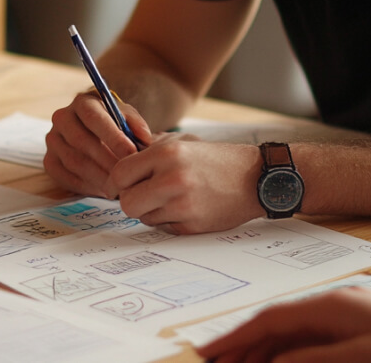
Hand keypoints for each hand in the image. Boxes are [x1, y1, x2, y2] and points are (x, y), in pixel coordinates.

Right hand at [44, 91, 152, 197]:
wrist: (95, 131)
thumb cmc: (114, 124)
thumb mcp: (127, 117)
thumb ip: (136, 125)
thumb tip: (144, 139)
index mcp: (82, 102)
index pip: (94, 118)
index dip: (113, 137)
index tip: (131, 155)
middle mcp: (62, 118)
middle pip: (81, 141)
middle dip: (107, 161)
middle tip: (126, 176)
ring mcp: (53, 140)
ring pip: (74, 161)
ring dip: (98, 176)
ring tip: (118, 187)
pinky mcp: (49, 160)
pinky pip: (64, 176)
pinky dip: (86, 186)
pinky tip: (103, 190)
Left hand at [104, 136, 262, 233]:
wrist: (256, 178)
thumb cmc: (216, 159)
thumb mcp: (183, 143)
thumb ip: (149, 150)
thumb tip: (117, 161)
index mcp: (166, 154)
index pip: (120, 174)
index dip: (114, 182)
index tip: (116, 186)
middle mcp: (172, 179)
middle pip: (126, 203)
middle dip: (130, 200)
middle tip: (140, 195)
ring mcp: (183, 205)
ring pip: (144, 218)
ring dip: (150, 211)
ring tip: (170, 198)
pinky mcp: (192, 226)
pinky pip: (163, 228)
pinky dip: (168, 220)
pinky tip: (185, 207)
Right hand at [198, 286, 370, 362]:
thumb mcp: (357, 359)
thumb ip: (308, 358)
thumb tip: (272, 361)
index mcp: (335, 304)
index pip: (272, 319)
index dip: (237, 337)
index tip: (209, 352)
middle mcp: (342, 305)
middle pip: (281, 327)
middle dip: (247, 347)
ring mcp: (356, 318)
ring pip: (298, 336)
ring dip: (269, 354)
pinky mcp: (369, 334)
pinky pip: (318, 342)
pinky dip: (295, 355)